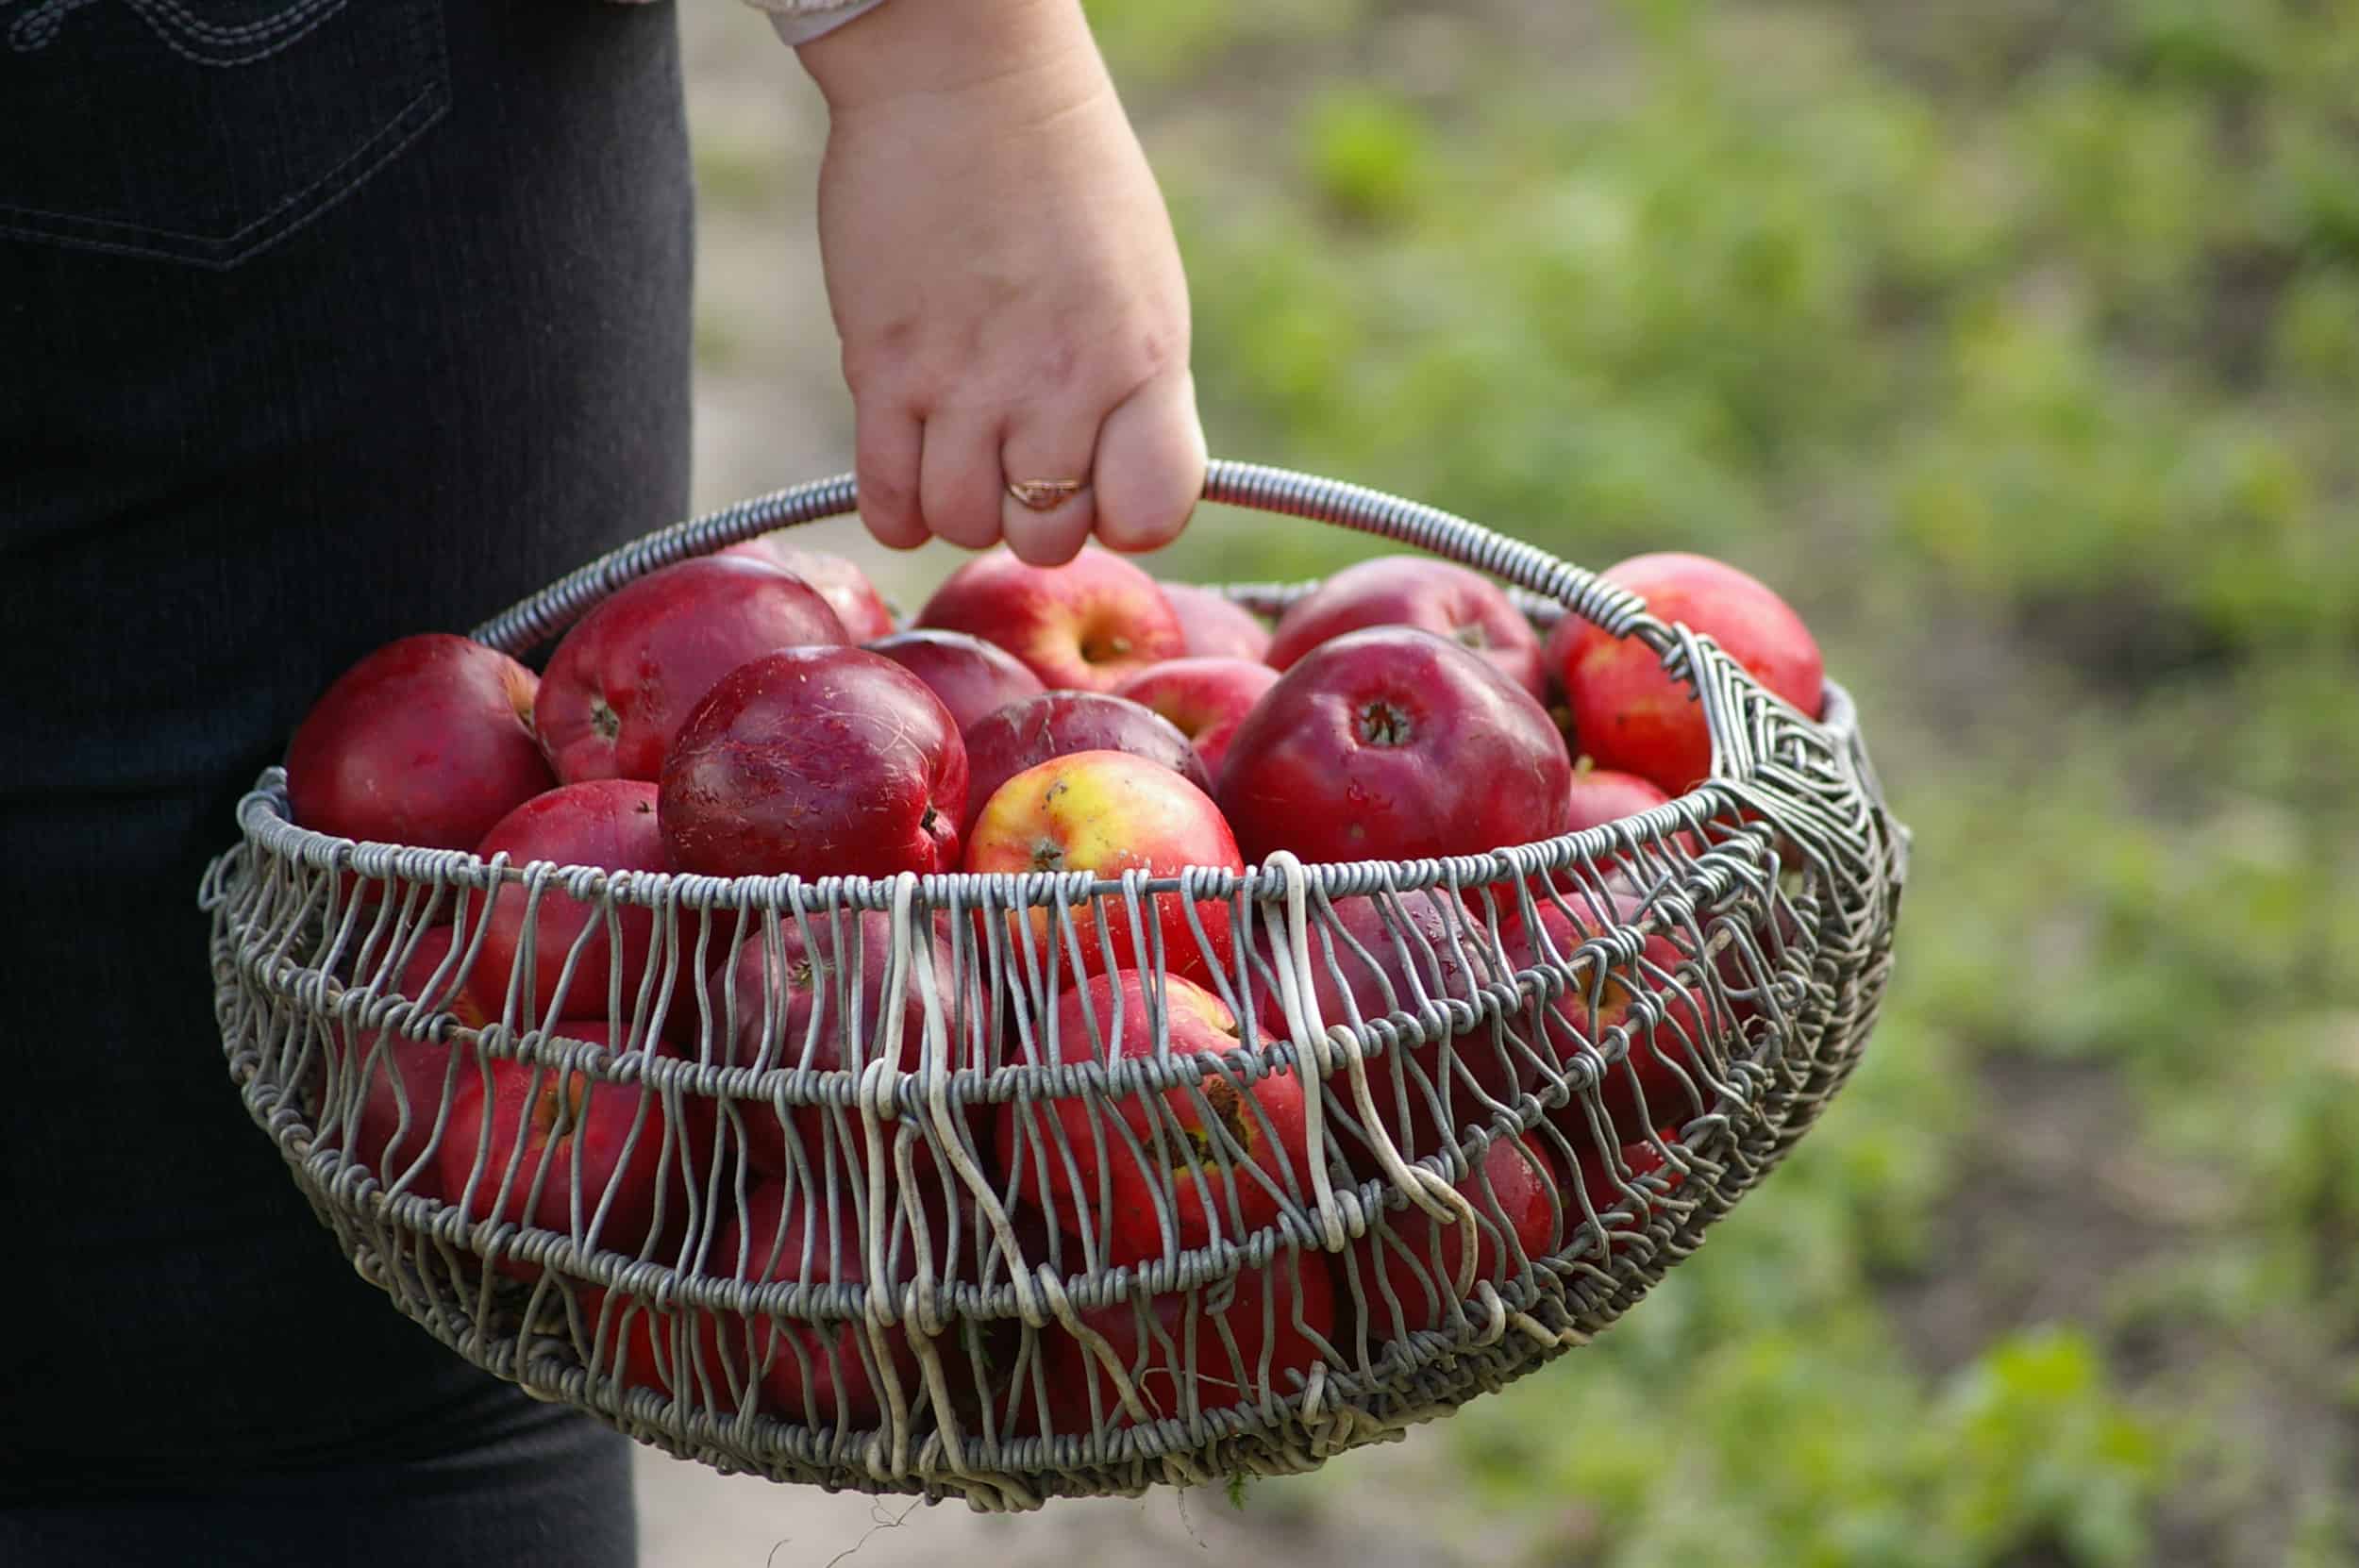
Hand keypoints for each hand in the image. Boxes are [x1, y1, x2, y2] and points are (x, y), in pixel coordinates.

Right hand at [797, 0, 1204, 564]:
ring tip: (961, 452)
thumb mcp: (1141, 283)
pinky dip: (898, 508)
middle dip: (1033, 516)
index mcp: (1141, 359)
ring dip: (962, 506)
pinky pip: (888, 500)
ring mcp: (966, 382)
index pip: (1151, 513)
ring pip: (962, 525)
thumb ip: (1135, 386)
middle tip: (1018, 461)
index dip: (1123, 519)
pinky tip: (909, 473)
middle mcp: (1059, 383)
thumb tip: (1118, 479)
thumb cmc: (1062, 173)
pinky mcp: (883, 369)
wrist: (962, 77)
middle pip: (1047, 537)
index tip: (1102, 489)